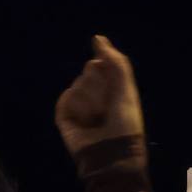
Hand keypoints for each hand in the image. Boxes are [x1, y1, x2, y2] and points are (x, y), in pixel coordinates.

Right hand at [55, 36, 144, 158]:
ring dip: (90, 99)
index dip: (105, 64)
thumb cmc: (125, 124)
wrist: (112, 154)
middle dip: (100, 85)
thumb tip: (98, 38)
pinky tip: (83, 119)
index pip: (102, 62)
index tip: (109, 74)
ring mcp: (80, 105)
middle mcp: (95, 94)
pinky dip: (76, 106)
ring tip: (97, 117)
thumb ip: (116, 62)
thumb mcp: (126, 89)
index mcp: (112, 88)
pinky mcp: (65, 116)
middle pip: (90, 69)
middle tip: (107, 105)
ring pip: (79, 84)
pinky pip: (66, 98)